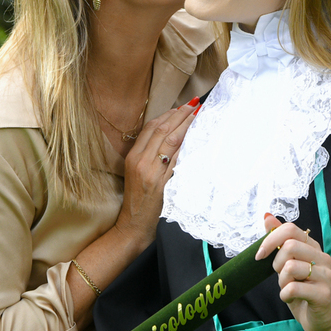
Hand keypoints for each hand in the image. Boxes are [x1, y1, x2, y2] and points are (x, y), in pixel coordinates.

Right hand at [116, 98, 201, 243]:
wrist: (132, 225)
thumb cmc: (137, 199)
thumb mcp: (137, 172)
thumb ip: (149, 155)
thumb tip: (169, 137)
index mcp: (133, 156)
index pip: (151, 128)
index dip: (167, 114)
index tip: (181, 106)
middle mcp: (141, 161)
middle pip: (162, 130)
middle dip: (179, 115)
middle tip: (194, 104)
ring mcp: (152, 172)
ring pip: (170, 141)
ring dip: (186, 126)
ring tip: (198, 115)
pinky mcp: (162, 184)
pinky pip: (176, 160)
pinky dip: (187, 146)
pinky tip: (196, 138)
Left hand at [255, 214, 330, 330]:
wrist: (318, 321)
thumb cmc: (301, 291)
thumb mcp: (287, 264)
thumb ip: (279, 241)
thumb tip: (267, 216)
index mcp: (313, 247)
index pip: (291, 229)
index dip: (271, 239)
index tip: (260, 255)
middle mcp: (323, 258)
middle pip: (290, 246)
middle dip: (276, 263)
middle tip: (280, 276)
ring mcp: (326, 275)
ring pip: (290, 267)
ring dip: (281, 281)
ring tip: (288, 289)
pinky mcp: (324, 294)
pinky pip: (293, 288)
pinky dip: (285, 295)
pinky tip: (290, 299)